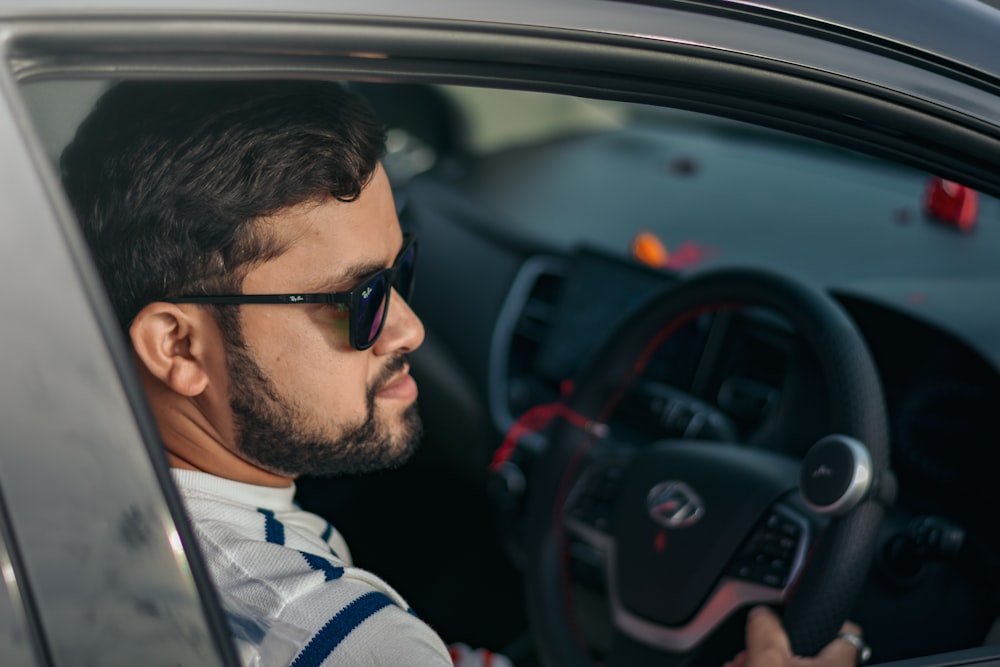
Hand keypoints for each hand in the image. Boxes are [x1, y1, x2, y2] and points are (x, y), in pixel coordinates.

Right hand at [724, 606, 865, 666]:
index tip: (808, 611)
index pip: (846, 629)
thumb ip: (764, 630)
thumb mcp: (766, 660)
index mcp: (838, 664)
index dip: (825, 617)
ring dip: (762, 664)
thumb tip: (761, 613)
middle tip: (749, 652)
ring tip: (739, 665)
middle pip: (809, 652)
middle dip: (774, 648)